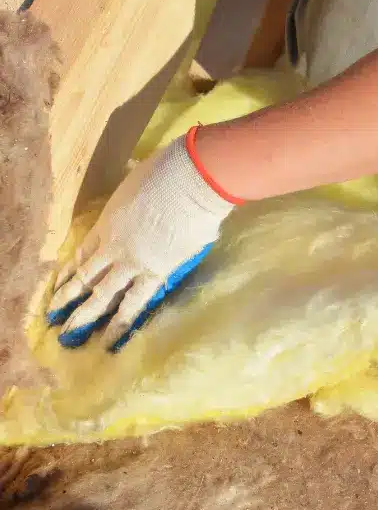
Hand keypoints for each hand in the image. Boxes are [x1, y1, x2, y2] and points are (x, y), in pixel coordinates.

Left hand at [47, 130, 239, 350]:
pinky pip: (136, 301)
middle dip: (68, 300)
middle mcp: (114, 247)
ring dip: (87, 317)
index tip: (59, 286)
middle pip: (86, 277)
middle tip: (55, 319)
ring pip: (104, 295)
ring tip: (73, 337)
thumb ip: (132, 202)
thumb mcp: (135, 184)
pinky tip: (114, 337)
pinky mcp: (157, 272)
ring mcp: (133, 262)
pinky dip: (123, 321)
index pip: (82, 253)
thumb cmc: (167, 172)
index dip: (69, 272)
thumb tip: (140, 201)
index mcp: (107, 222)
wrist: (191, 181)